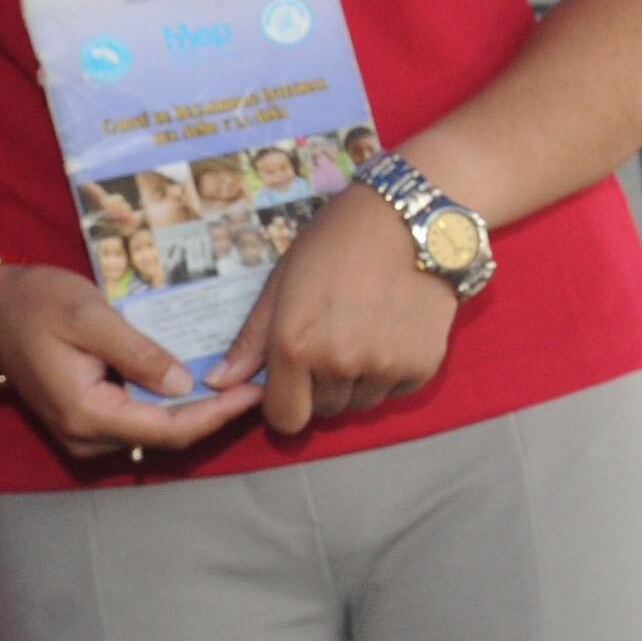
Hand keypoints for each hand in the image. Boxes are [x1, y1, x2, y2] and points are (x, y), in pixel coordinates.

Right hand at [0, 264, 254, 457]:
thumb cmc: (37, 302)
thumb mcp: (90, 315)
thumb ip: (138, 352)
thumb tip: (184, 385)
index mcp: (87, 412)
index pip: (168, 429)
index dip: (218, 415)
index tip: (255, 392)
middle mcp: (87, 436)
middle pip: (168, 436)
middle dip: (216, 414)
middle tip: (259, 383)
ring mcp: (85, 434)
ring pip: (156, 433)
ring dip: (198, 411)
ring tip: (239, 380)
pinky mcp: (87, 422)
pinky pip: (139, 421)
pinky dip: (172, 406)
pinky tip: (201, 381)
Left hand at [216, 183, 463, 437]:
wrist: (410, 221)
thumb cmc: (335, 244)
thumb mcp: (281, 283)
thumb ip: (252, 339)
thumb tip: (219, 381)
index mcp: (295, 345)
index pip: (285, 419)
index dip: (285, 404)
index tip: (292, 382)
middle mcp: (339, 364)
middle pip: (325, 411)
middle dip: (322, 388)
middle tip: (334, 341)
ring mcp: (385, 368)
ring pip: (361, 402)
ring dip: (358, 382)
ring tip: (365, 334)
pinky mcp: (422, 366)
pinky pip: (396, 390)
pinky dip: (392, 372)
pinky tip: (393, 333)